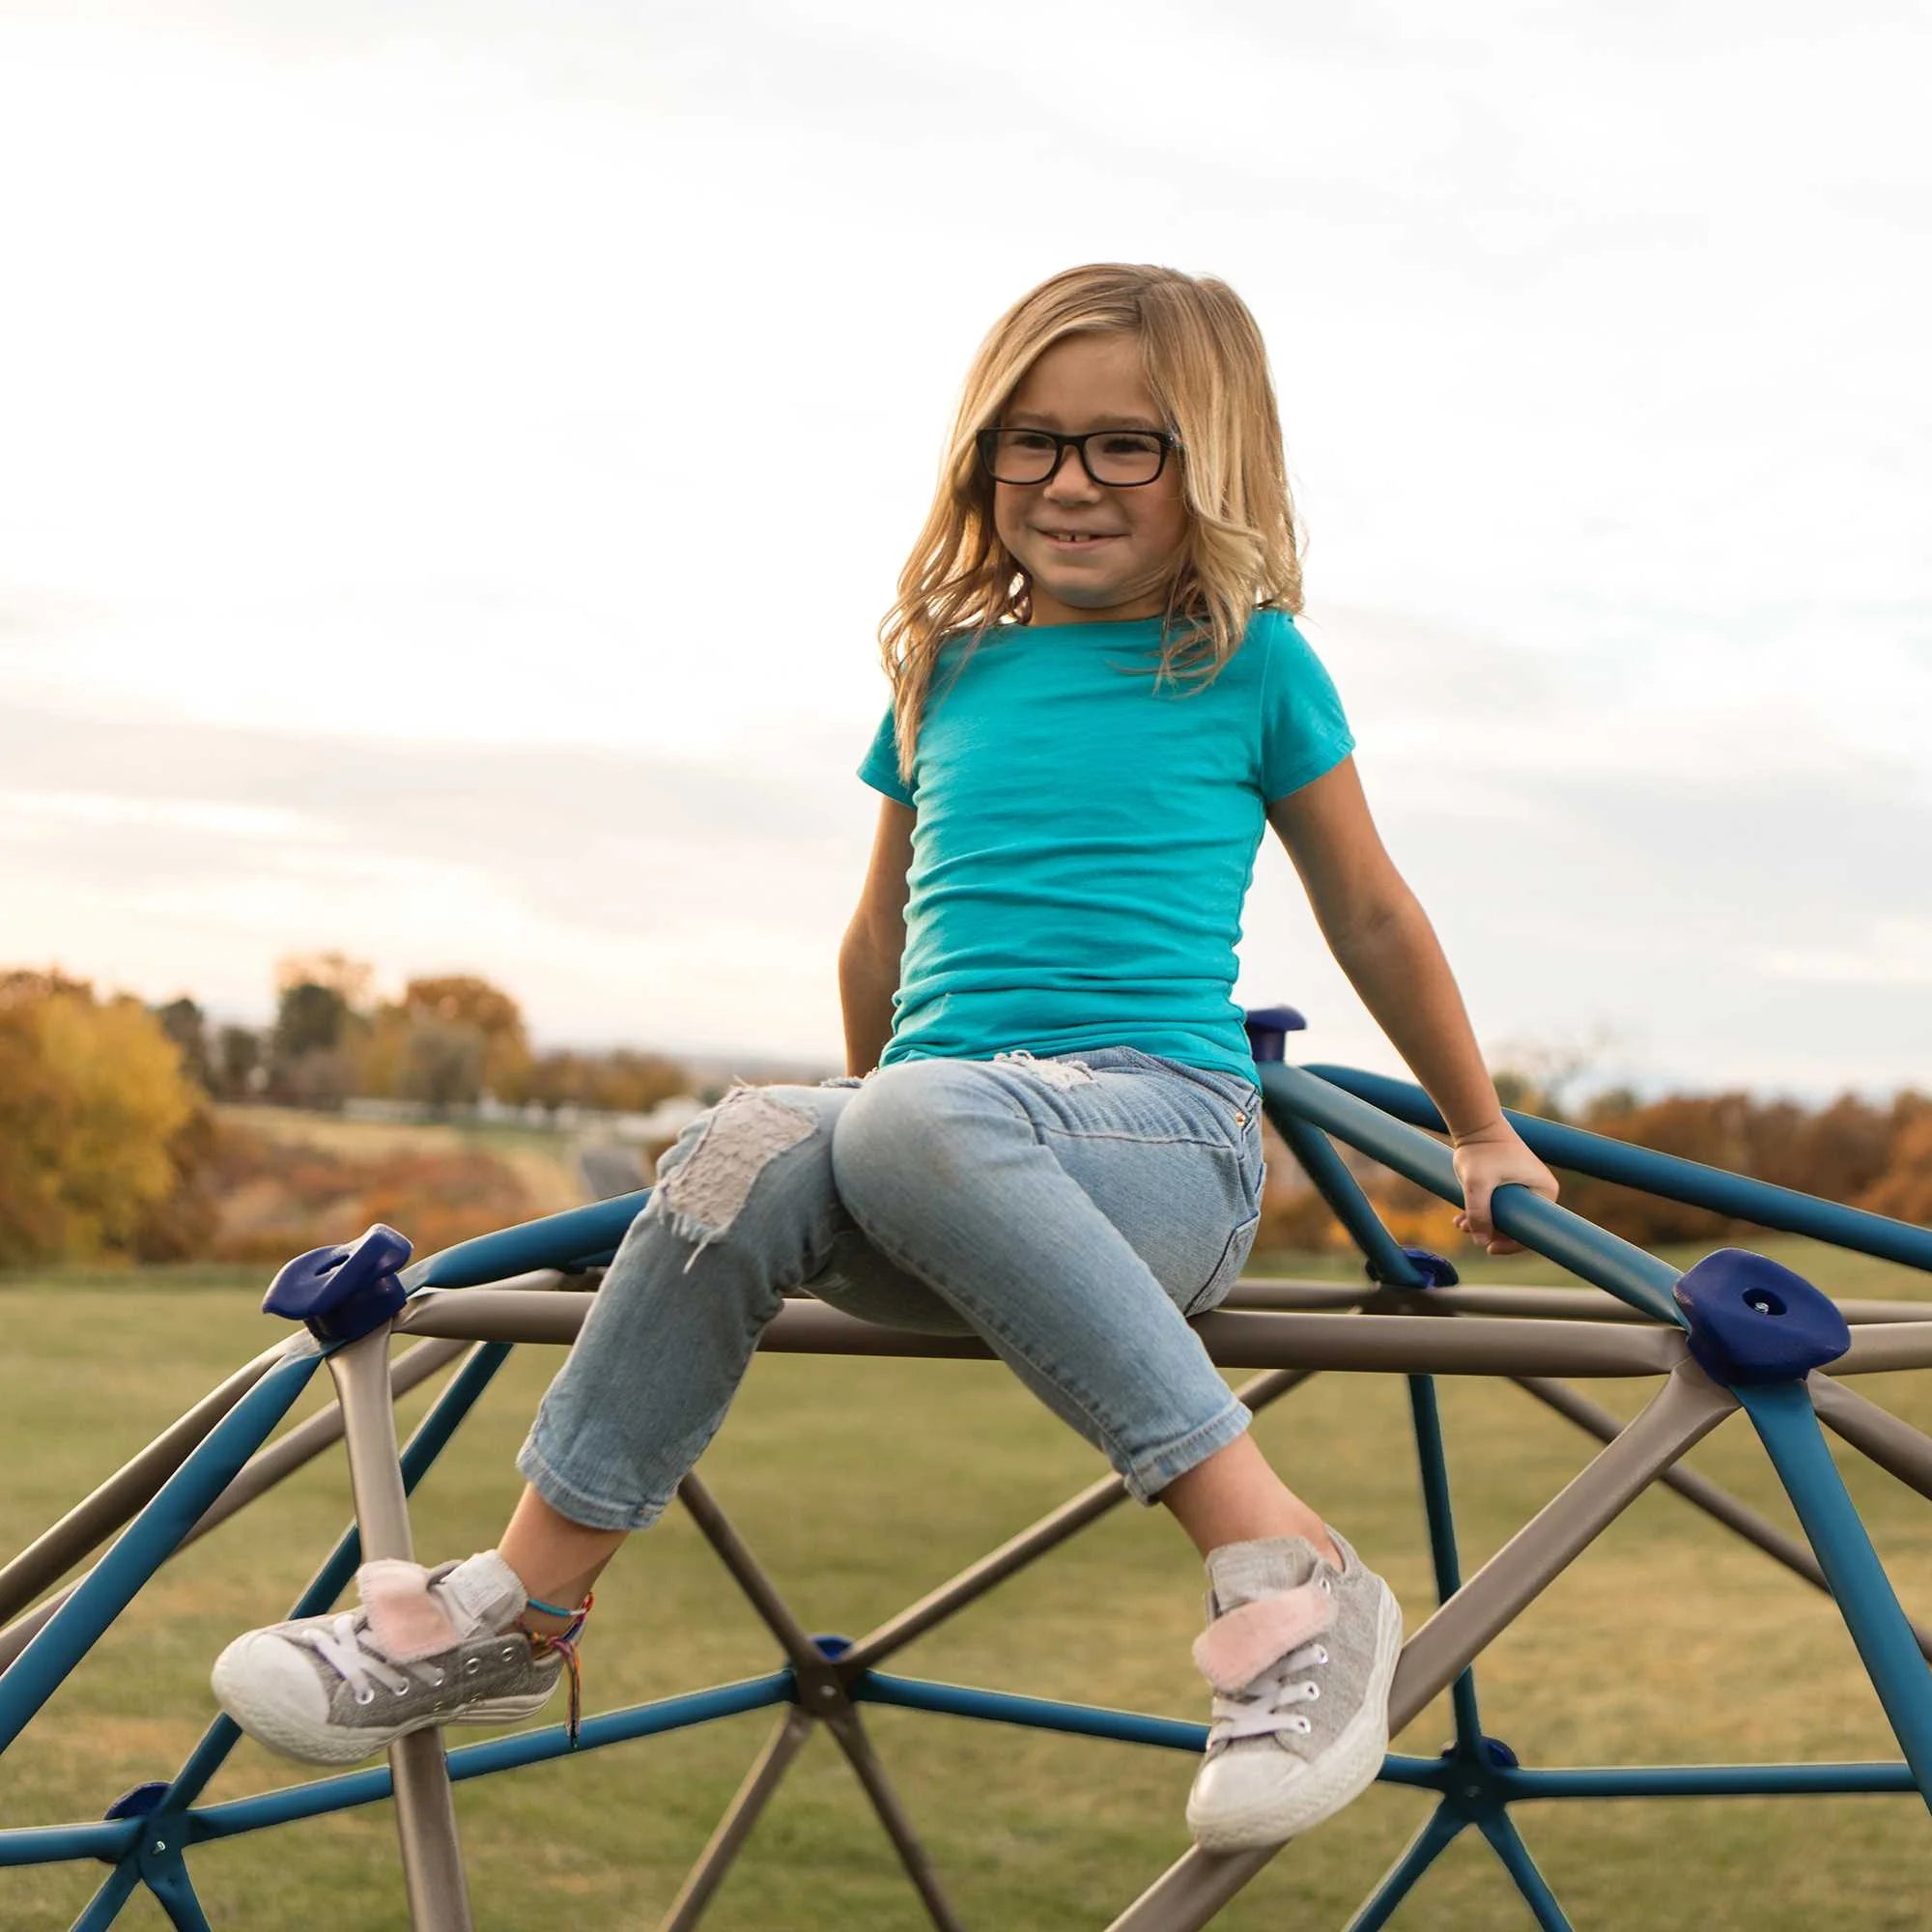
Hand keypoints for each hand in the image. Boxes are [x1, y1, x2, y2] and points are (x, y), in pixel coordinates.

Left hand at [1450, 1121, 1558, 1255]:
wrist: (1475, 1123)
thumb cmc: (1481, 1150)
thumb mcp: (1477, 1184)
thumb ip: (1478, 1213)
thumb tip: (1481, 1242)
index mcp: (1545, 1191)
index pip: (1533, 1229)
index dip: (1512, 1244)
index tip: (1489, 1248)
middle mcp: (1540, 1190)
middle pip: (1518, 1223)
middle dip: (1492, 1231)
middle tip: (1466, 1230)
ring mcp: (1526, 1186)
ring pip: (1505, 1215)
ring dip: (1482, 1222)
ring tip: (1459, 1223)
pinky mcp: (1511, 1182)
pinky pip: (1499, 1205)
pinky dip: (1481, 1212)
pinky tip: (1460, 1218)